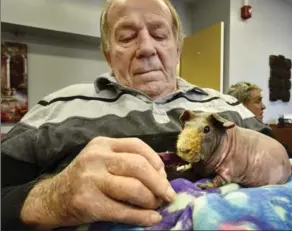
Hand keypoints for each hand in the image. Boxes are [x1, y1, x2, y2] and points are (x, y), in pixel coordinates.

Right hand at [21, 136, 175, 228]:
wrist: (52, 198)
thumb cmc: (85, 178)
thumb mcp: (102, 160)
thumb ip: (126, 161)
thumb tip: (161, 176)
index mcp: (103, 144)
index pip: (138, 146)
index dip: (156, 162)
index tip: (164, 176)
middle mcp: (96, 157)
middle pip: (138, 166)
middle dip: (159, 182)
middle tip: (167, 195)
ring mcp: (90, 179)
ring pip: (133, 188)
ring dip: (151, 200)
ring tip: (156, 206)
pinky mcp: (88, 202)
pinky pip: (123, 210)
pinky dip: (142, 216)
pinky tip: (151, 218)